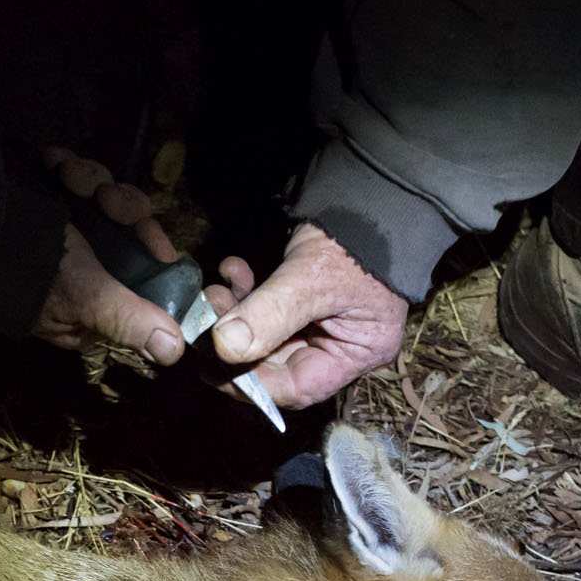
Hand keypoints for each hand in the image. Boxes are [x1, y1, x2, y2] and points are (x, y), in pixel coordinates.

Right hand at [31, 147, 187, 366]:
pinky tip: (53, 163)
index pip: (146, 278)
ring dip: (91, 180)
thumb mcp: (86, 296)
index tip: (156, 244)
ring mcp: (71, 230)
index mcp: (96, 304)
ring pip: (109, 196)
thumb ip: (127, 320)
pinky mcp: (52, 195)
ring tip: (66, 175)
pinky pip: (78, 175)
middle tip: (105, 199)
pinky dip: (68, 165)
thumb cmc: (30, 269)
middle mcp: (89, 268)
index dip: (155, 255)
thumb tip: (173, 353)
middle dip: (122, 209)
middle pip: (132, 229)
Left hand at [204, 222, 408, 409]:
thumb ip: (270, 315)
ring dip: (234, 315)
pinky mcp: (302, 300)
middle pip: (276, 364)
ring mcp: (320, 323)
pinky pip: (266, 309)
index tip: (214, 366)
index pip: (297, 387)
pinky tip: (232, 269)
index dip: (253, 383)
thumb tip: (223, 348)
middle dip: (236, 344)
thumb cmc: (356, 242)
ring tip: (214, 291)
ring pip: (264, 336)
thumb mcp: (312, 280)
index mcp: (357, 354)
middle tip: (206, 319)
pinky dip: (246, 293)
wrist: (374, 193)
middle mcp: (339, 346)